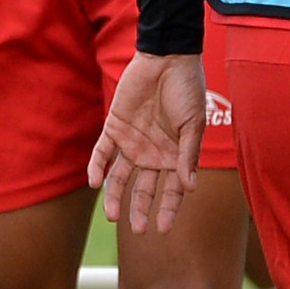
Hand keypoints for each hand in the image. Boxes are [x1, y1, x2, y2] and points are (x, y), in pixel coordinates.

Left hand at [89, 50, 206, 234]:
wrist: (166, 58)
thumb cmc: (187, 90)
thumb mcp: (193, 124)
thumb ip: (187, 155)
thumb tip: (189, 187)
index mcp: (175, 156)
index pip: (171, 190)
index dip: (168, 209)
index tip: (163, 229)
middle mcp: (152, 154)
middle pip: (143, 189)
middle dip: (140, 210)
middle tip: (138, 230)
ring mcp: (132, 142)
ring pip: (119, 177)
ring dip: (115, 196)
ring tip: (113, 216)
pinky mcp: (114, 127)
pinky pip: (102, 152)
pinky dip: (97, 167)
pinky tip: (95, 183)